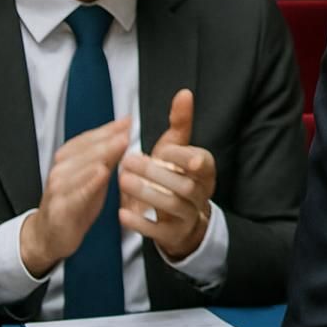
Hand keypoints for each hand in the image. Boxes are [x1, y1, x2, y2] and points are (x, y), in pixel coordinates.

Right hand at [19, 118, 130, 277]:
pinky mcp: (61, 208)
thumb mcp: (95, 178)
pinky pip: (76, 193)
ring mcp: (58, 189)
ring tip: (119, 144)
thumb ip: (108, 157)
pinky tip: (102, 173)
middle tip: (126, 130)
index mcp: (67, 160)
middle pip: (85, 151)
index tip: (127, 120)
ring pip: (80, 168)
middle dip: (107, 138)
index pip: (87, 139)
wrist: (48, 235)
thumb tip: (124, 133)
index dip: (107, 129)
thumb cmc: (75, 203)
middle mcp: (60, 171)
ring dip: (101, 154)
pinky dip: (89, 182)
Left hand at [118, 89, 215, 260]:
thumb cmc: (176, 174)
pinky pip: (159, 231)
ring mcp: (189, 215)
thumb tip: (183, 92)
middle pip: (184, 184)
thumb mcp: (179, 149)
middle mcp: (201, 193)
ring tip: (122, 181)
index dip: (182, 156)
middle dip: (156, 172)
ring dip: (146, 193)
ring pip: (172, 205)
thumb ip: (181, 122)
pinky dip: (140, 223)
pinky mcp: (174, 235)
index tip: (161, 149)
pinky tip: (121, 213)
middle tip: (128, 162)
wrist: (182, 219)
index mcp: (205, 170)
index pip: (200, 161)